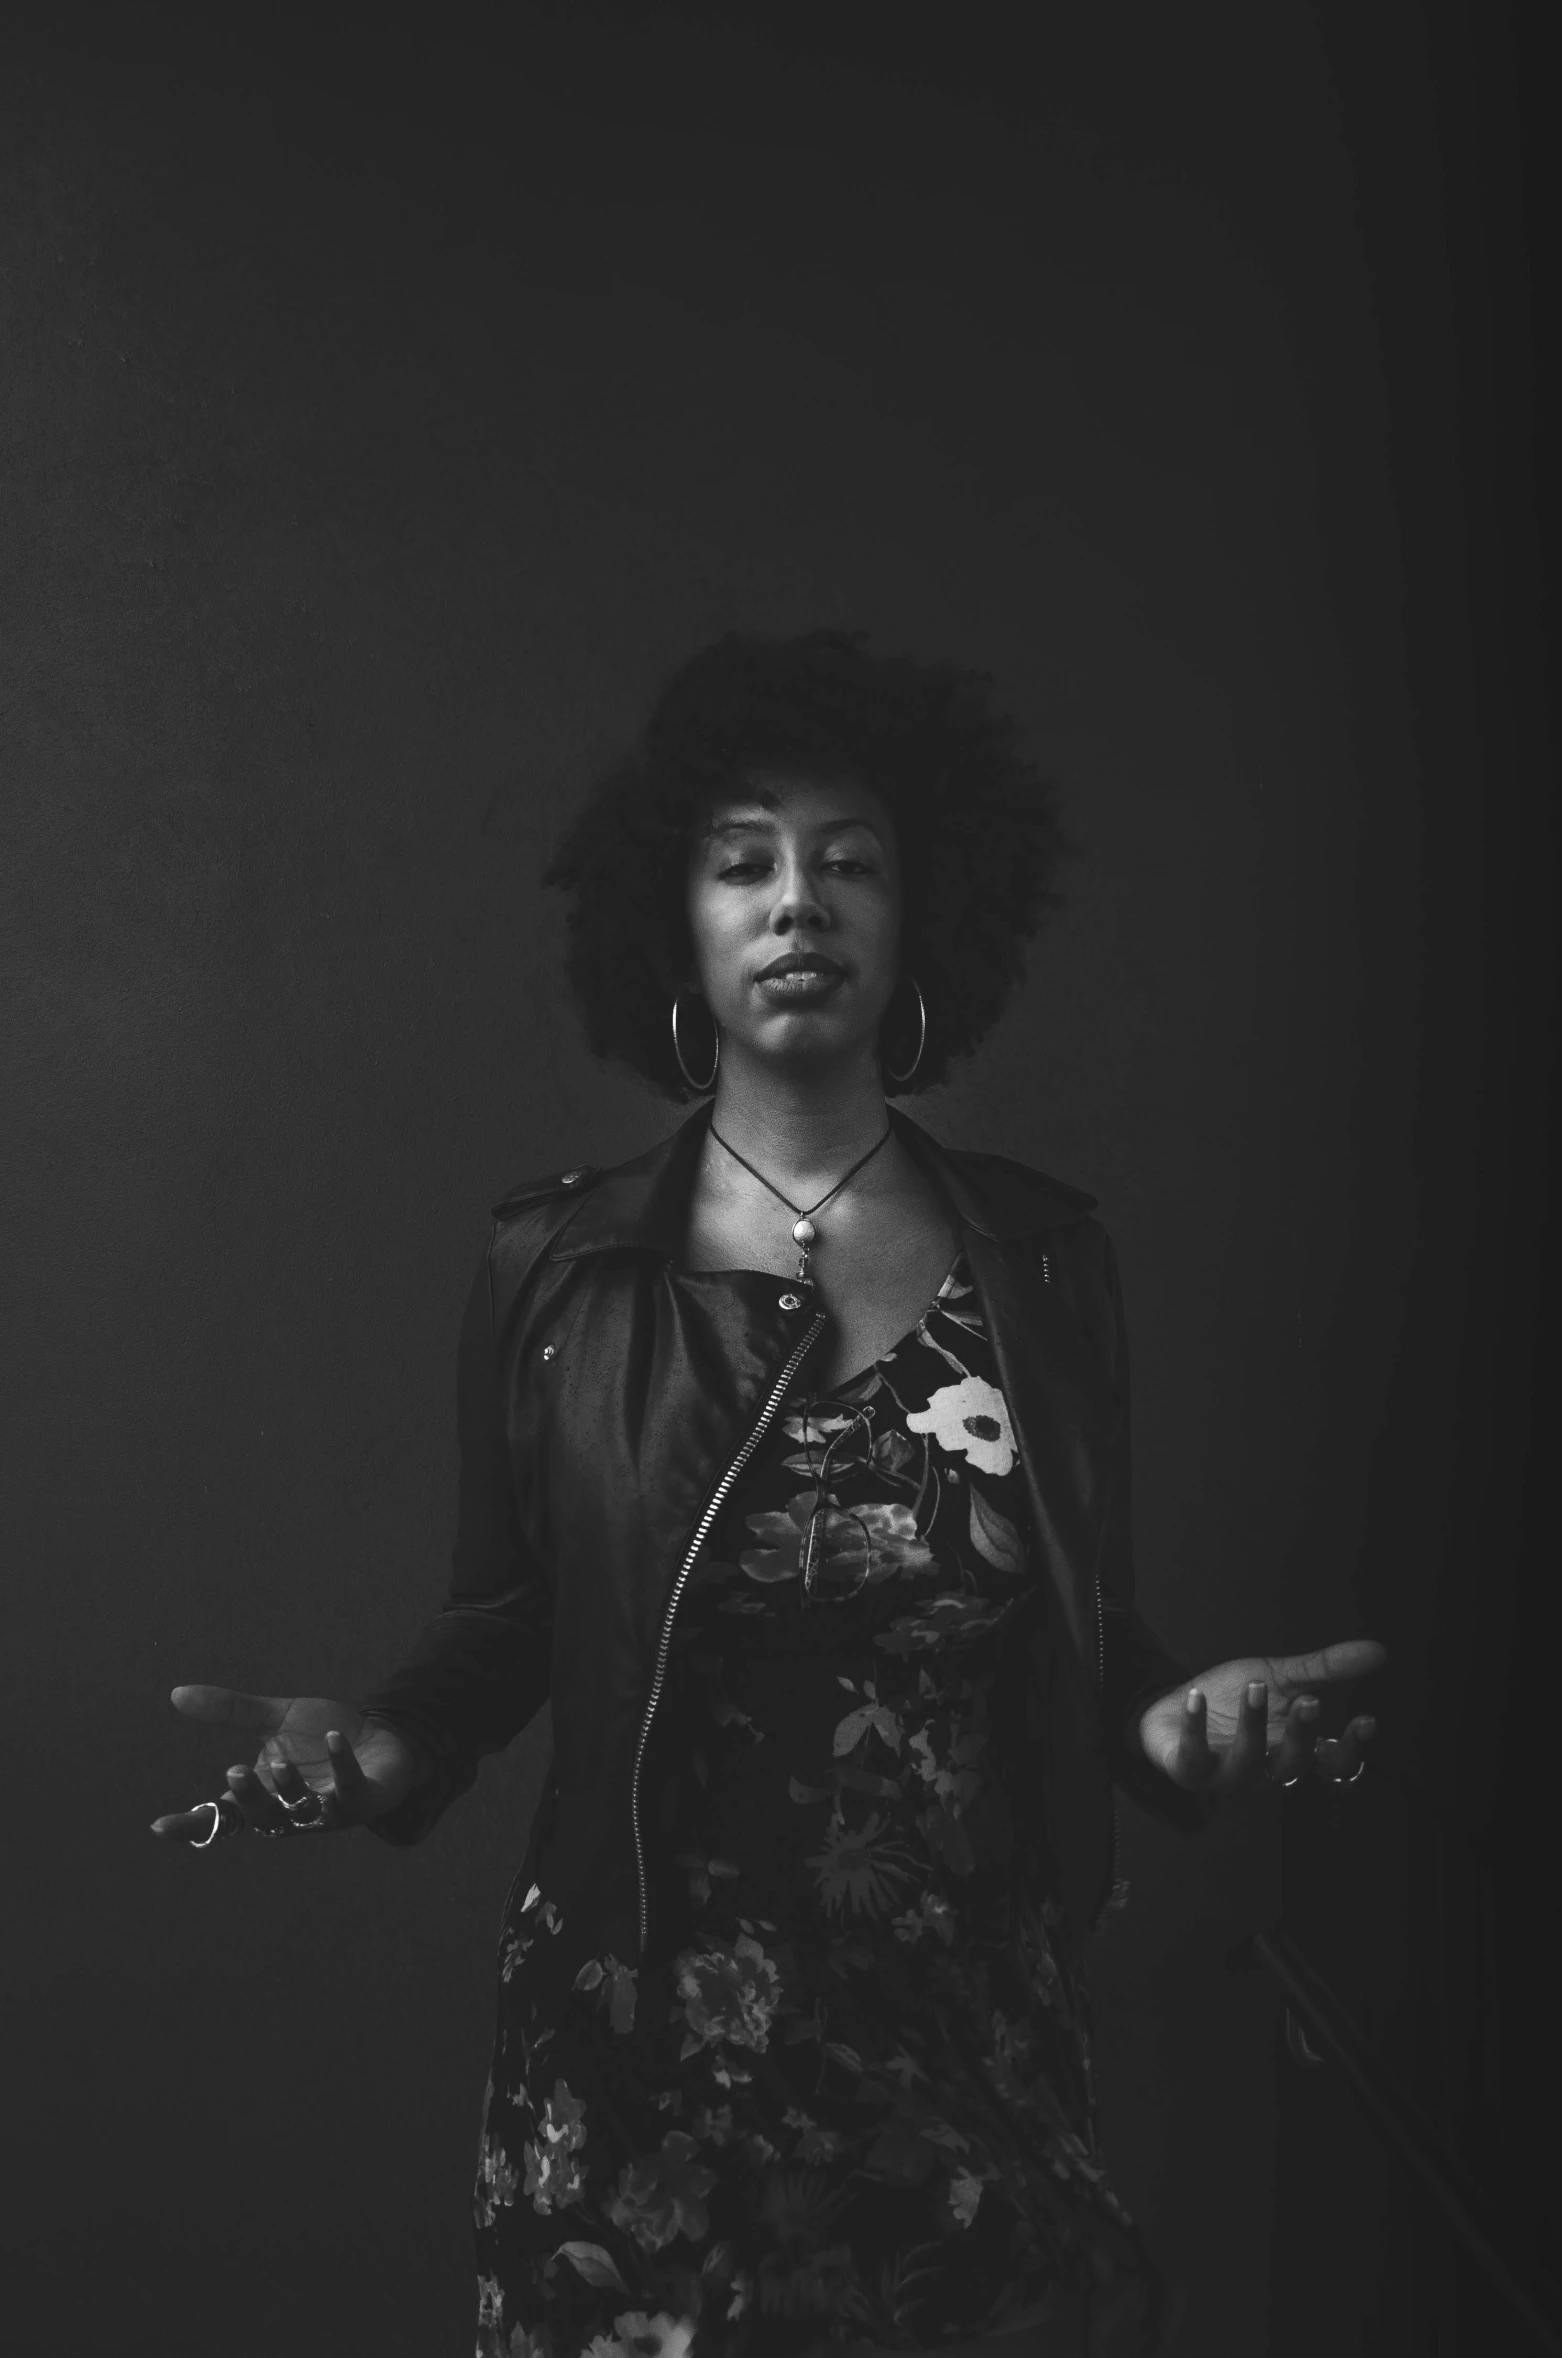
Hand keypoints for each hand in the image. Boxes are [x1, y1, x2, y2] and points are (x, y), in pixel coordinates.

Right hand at [150, 1686, 431, 1842]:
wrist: (381, 1738)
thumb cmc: (320, 1738)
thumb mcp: (275, 1719)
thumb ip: (230, 1711)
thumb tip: (176, 1693)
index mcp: (266, 1794)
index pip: (223, 1817)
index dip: (193, 1824)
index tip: (160, 1826)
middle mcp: (293, 1811)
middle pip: (263, 1819)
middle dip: (249, 1799)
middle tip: (234, 1773)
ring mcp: (330, 1810)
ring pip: (304, 1811)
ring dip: (291, 1786)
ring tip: (281, 1760)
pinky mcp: (364, 1798)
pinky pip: (351, 1786)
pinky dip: (341, 1763)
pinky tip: (333, 1739)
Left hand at [1137, 1639, 1385, 1794]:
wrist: (1173, 1709)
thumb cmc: (1232, 1701)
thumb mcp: (1280, 1678)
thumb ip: (1326, 1670)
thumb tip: (1378, 1651)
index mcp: (1292, 1750)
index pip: (1332, 1763)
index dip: (1350, 1748)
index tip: (1364, 1721)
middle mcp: (1264, 1769)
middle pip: (1293, 1765)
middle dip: (1302, 1736)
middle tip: (1308, 1702)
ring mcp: (1226, 1774)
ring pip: (1247, 1763)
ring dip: (1253, 1726)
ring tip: (1255, 1686)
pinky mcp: (1189, 1769)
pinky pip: (1193, 1756)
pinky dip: (1194, 1727)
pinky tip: (1196, 1697)